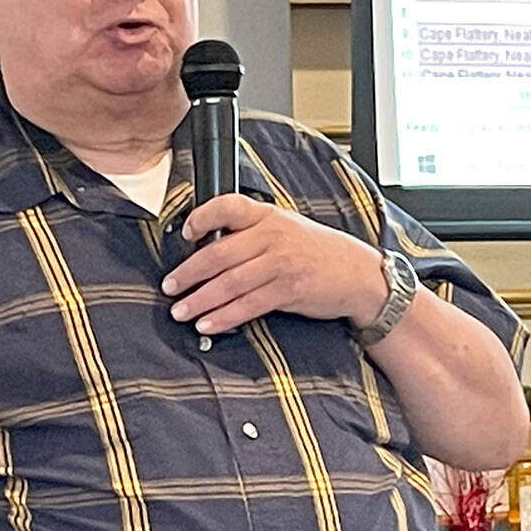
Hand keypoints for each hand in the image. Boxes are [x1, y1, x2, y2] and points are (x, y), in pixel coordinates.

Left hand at [160, 194, 386, 333]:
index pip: (228, 206)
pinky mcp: (290, 289)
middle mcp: (272, 236)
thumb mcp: (286, 229)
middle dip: (188, 273)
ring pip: (230, 283)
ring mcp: (281, 263)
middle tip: (169, 286)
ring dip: (200, 300)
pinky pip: (248, 305)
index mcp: (268, 215)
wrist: (360, 275)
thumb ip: (250, 234)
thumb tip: (205, 249)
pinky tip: (208, 325)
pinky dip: (224, 317)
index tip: (184, 233)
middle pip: (219, 253)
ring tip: (181, 311)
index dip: (201, 217)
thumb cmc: (317, 253)